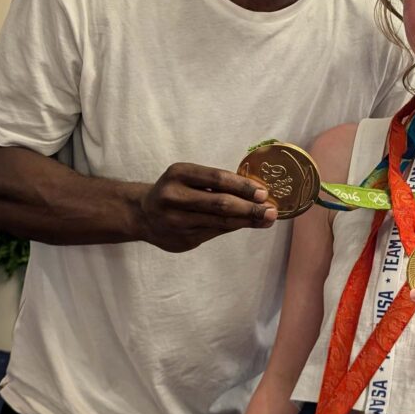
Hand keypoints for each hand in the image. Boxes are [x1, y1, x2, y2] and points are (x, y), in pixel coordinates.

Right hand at [139, 163, 276, 251]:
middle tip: (271, 210)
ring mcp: (176, 221)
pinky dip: (234, 228)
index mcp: (178, 174)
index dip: (243, 186)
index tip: (263, 192)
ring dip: (247, 221)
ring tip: (267, 219)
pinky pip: (214, 233)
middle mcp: (174, 197)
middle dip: (250, 208)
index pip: (217, 179)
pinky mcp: (182, 240)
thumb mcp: (188, 178)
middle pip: (220, 204)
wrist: (142, 215)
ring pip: (220, 222)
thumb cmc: (175, 190)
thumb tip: (255, 191)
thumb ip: (215, 183)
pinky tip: (248, 225)